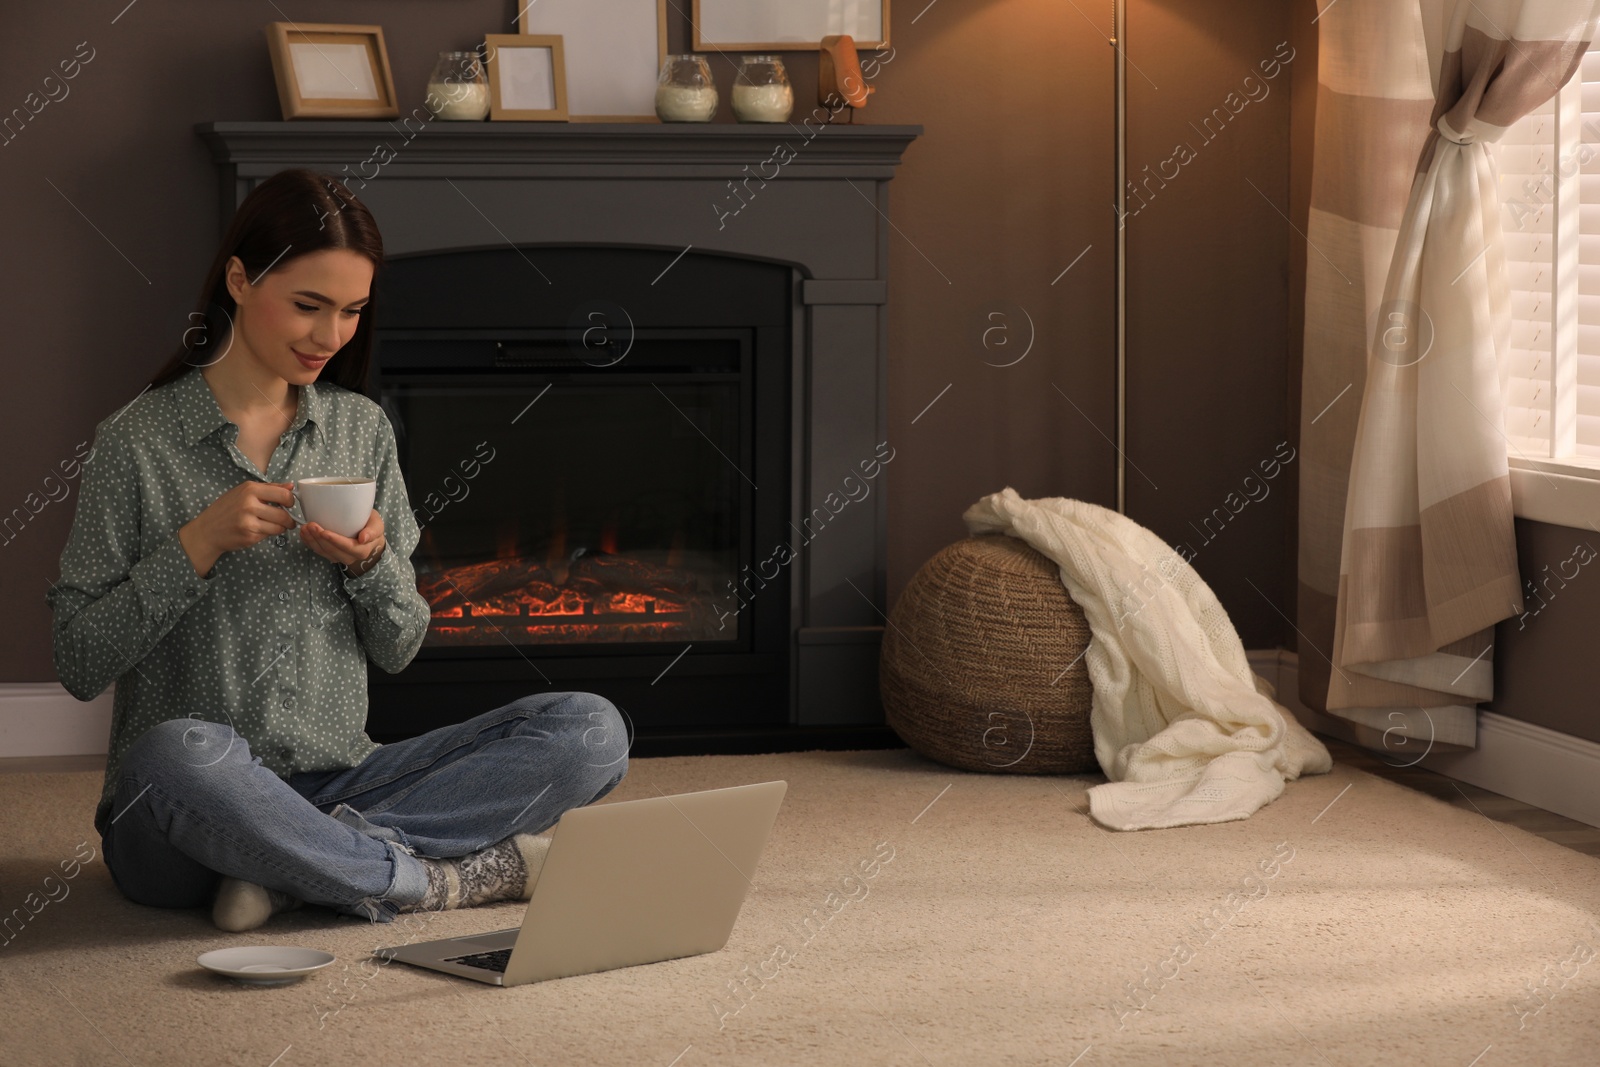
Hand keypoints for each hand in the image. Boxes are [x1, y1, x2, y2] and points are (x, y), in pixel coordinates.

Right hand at [179, 480, 296, 576]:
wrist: (207, 530)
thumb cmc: (226, 509)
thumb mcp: (244, 492)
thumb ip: (269, 488)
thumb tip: (291, 486)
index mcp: (250, 489)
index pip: (283, 494)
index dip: (290, 501)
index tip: (289, 504)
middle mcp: (249, 504)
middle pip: (284, 514)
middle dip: (289, 519)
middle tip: (287, 520)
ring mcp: (249, 521)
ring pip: (279, 527)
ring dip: (281, 528)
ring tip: (273, 525)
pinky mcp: (250, 536)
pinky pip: (269, 535)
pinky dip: (268, 534)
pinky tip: (258, 530)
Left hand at [300, 508, 385, 576]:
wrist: (368, 535)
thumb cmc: (371, 526)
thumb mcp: (377, 524)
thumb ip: (373, 531)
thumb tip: (363, 538)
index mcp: (362, 550)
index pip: (347, 547)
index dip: (335, 540)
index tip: (324, 532)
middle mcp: (350, 557)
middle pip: (332, 550)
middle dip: (319, 539)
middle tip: (310, 525)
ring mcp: (338, 557)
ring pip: (323, 552)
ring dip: (311, 541)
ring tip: (304, 528)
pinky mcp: (330, 555)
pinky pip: (318, 551)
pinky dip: (309, 543)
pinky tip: (303, 534)